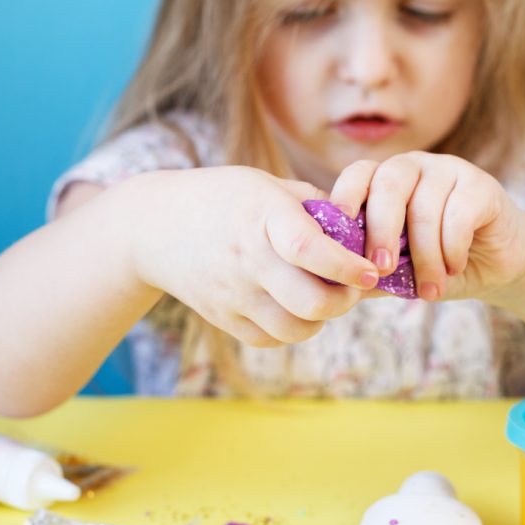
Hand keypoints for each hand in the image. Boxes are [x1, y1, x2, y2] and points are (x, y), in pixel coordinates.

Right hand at [127, 166, 379, 345]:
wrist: (153, 227)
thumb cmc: (224, 199)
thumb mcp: (267, 185)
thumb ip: (314, 206)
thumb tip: (363, 231)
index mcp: (261, 216)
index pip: (308, 249)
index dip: (346, 265)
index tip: (370, 271)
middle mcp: (247, 259)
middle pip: (311, 303)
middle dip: (345, 300)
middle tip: (353, 286)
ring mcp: (233, 294)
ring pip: (298, 329)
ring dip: (322, 317)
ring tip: (324, 294)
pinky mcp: (223, 318)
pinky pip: (273, 339)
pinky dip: (293, 327)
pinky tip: (292, 304)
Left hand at [329, 152, 524, 301]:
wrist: (497, 265)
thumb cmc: (438, 264)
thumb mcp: (397, 271)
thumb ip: (365, 271)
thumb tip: (327, 286)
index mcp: (385, 179)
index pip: (358, 174)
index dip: (345, 199)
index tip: (339, 238)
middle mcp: (414, 166)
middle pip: (388, 187)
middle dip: (381, 231)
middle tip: (382, 268)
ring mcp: (449, 170)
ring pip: (424, 208)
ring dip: (424, 256)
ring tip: (429, 288)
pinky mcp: (481, 185)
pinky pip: (458, 215)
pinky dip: (452, 249)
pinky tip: (455, 268)